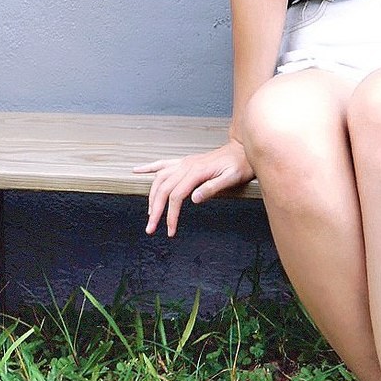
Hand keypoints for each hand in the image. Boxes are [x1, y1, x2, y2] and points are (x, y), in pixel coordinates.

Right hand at [133, 138, 254, 236]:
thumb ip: (213, 188)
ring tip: (149, 213)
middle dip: (155, 210)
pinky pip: (162, 164)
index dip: (170, 215)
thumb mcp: (232, 178)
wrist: (243, 150)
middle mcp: (186, 166)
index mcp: (196, 172)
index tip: (170, 230)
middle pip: (163, 189)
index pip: (176, 196)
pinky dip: (148, 168)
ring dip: (151, 196)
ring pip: (159, 179)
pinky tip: (137, 171)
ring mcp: (184, 163)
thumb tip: (194, 198)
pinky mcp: (185, 163)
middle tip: (151, 228)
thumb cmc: (240, 165)